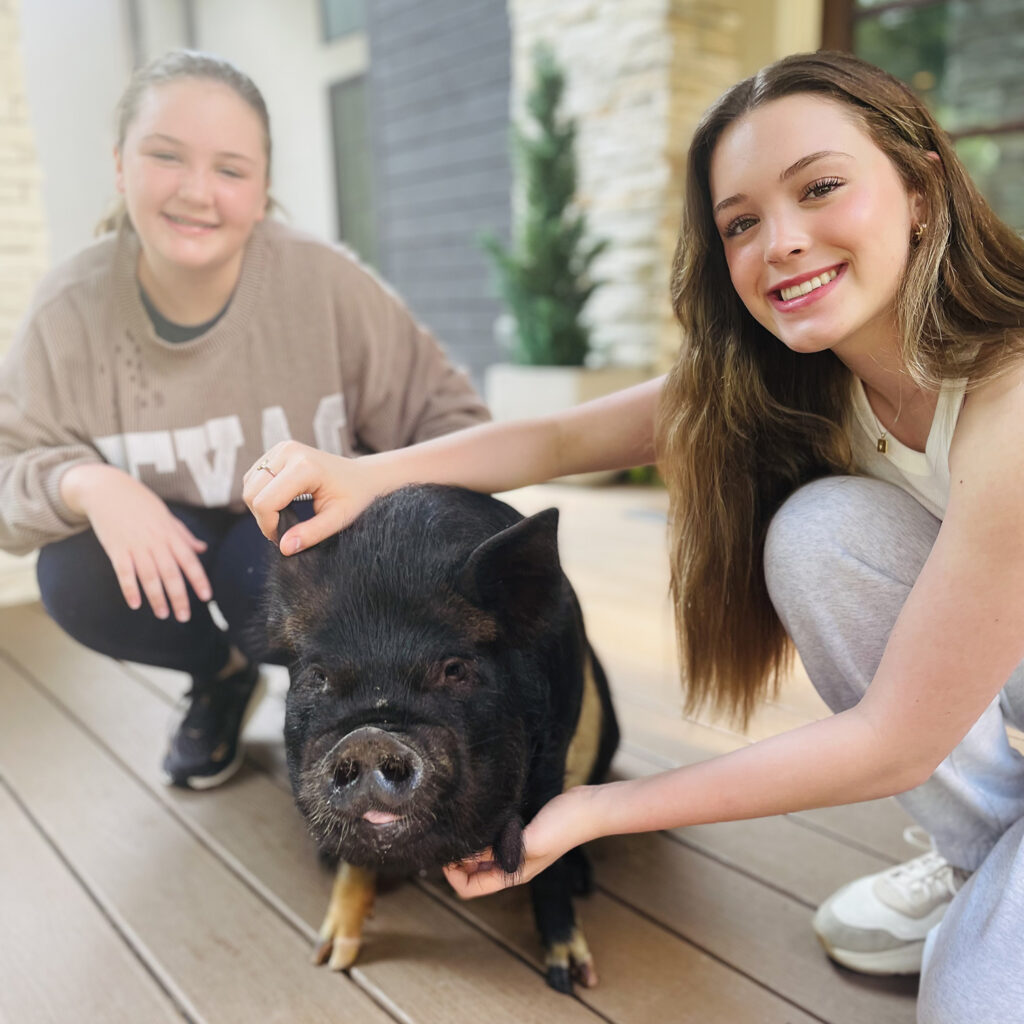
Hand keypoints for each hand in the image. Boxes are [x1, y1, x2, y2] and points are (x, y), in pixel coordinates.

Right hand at [60, 463, 210, 620]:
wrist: (107, 489)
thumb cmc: (140, 503)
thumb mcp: (167, 516)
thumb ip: (184, 536)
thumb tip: (203, 549)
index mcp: (170, 534)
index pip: (189, 560)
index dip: (198, 579)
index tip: (207, 597)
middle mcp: (155, 542)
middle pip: (171, 573)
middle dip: (179, 597)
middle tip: (184, 617)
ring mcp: (135, 546)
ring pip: (149, 576)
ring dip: (157, 598)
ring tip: (164, 615)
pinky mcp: (116, 549)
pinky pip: (124, 573)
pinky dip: (130, 589)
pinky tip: (136, 604)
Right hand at [242, 441, 382, 553]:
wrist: (364, 476)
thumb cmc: (355, 498)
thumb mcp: (338, 520)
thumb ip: (311, 534)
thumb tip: (284, 548)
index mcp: (304, 467)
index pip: (265, 502)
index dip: (269, 526)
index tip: (283, 538)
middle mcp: (289, 452)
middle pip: (252, 493)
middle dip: (263, 517)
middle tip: (283, 529)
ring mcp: (282, 448)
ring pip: (249, 484)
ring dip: (260, 506)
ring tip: (284, 516)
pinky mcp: (278, 450)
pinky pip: (253, 476)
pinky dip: (261, 494)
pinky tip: (280, 502)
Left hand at [443, 787, 597, 898]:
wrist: (587, 807)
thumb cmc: (563, 827)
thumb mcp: (528, 843)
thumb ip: (497, 852)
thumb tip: (464, 855)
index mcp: (511, 875)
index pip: (469, 888)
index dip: (453, 876)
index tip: (447, 853)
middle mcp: (510, 865)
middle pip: (471, 873)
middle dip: (456, 861)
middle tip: (448, 838)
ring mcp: (515, 848)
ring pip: (479, 855)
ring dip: (467, 846)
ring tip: (459, 827)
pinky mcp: (519, 831)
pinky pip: (490, 838)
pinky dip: (480, 833)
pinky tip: (477, 818)